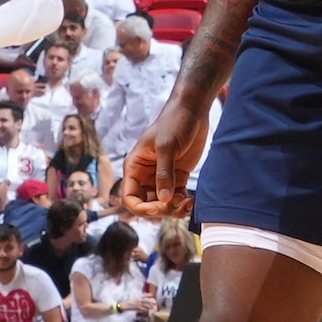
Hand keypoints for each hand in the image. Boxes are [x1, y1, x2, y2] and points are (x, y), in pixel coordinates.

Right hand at [116, 98, 209, 218]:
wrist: (192, 111)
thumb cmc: (174, 123)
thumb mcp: (167, 147)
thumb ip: (164, 174)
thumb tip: (164, 199)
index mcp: (135, 167)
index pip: (129, 198)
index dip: (142, 208)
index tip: (160, 206)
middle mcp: (145, 176)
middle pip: (147, 205)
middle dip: (161, 209)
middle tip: (178, 202)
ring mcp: (161, 178)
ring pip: (162, 205)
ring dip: (174, 209)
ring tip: (187, 202)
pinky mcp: (177, 178)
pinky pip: (176, 198)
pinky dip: (182, 204)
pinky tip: (191, 200)